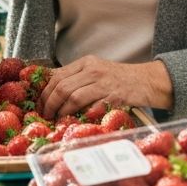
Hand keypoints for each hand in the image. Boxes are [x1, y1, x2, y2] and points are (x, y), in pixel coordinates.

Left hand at [38, 55, 173, 119]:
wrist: (146, 81)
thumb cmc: (119, 79)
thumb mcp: (96, 71)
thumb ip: (77, 78)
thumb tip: (52, 91)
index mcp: (86, 63)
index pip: (57, 76)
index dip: (45, 93)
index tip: (40, 105)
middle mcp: (93, 71)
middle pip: (62, 87)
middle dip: (50, 104)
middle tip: (46, 116)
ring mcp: (104, 84)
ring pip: (73, 97)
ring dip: (62, 113)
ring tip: (59, 121)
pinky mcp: (114, 97)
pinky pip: (92, 108)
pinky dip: (81, 117)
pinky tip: (77, 123)